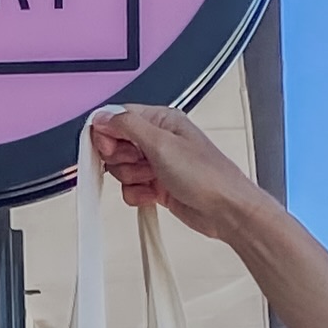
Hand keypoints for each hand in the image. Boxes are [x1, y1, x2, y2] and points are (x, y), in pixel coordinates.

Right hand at [89, 105, 266, 238]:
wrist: (225, 210)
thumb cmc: (207, 175)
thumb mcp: (162, 144)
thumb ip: (127, 126)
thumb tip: (103, 116)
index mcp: (161, 120)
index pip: (118, 117)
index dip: (107, 133)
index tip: (109, 147)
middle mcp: (158, 140)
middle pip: (115, 144)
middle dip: (121, 159)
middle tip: (140, 163)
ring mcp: (157, 164)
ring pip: (121, 169)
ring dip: (131, 178)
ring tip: (152, 179)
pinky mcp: (156, 185)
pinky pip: (130, 188)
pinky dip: (137, 194)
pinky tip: (153, 194)